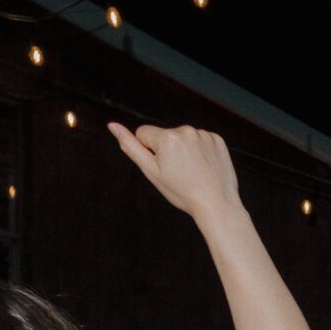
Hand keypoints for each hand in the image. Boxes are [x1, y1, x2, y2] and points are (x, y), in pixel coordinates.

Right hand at [108, 122, 242, 224]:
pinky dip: (200, 151)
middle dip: (167, 150)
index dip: (149, 152)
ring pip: (183, 138)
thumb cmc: (181, 191)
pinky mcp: (217, 140)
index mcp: (167, 137)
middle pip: (164, 135)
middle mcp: (186, 130)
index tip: (163, 167)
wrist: (216, 204)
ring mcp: (204, 134)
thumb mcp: (151, 172)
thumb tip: (112, 125)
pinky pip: (200, 140)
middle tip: (179, 173)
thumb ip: (130, 146)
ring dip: (184, 151)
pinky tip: (204, 167)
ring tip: (192, 171)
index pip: (144, 133)